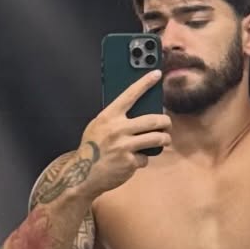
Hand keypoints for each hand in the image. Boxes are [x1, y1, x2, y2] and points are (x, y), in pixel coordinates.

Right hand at [79, 70, 171, 193]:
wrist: (82, 174)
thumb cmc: (92, 148)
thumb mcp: (98, 127)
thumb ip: (115, 119)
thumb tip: (138, 111)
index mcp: (108, 117)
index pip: (130, 95)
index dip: (144, 83)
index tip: (156, 74)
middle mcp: (117, 129)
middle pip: (152, 120)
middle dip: (165, 122)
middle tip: (167, 123)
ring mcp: (124, 146)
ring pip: (156, 138)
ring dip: (164, 139)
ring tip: (164, 140)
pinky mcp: (130, 162)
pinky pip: (145, 158)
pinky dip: (142, 159)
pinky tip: (133, 160)